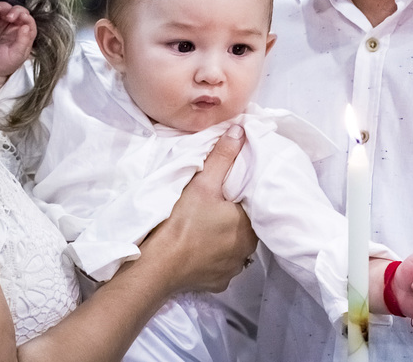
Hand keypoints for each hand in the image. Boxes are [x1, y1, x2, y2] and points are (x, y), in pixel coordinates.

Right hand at [0, 2, 36, 100]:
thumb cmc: (2, 65)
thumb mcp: (15, 56)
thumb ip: (22, 42)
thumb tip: (26, 27)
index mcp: (25, 36)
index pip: (29, 22)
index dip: (26, 17)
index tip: (21, 16)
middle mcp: (16, 28)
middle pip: (19, 12)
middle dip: (14, 10)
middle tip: (8, 16)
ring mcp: (4, 25)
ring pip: (6, 10)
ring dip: (2, 7)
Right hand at [142, 125, 256, 293]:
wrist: (158, 266)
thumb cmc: (183, 222)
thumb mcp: (203, 183)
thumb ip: (223, 156)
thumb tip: (240, 130)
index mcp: (249, 226)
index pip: (254, 206)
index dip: (243, 195)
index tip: (230, 188)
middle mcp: (247, 251)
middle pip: (245, 227)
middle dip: (233, 216)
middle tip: (216, 203)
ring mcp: (231, 270)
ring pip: (233, 247)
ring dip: (224, 237)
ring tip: (207, 225)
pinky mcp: (216, 283)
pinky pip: (220, 265)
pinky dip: (212, 256)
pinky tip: (199, 247)